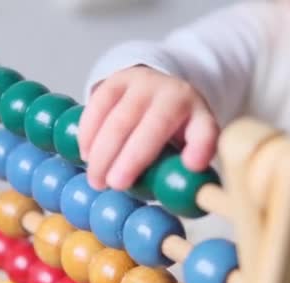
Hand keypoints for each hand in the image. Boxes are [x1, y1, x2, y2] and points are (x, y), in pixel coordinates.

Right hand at [79, 66, 218, 190]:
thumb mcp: (190, 143)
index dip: (201, 147)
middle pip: (154, 126)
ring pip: (121, 117)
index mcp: (198, 113)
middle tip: (114, 186)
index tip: (193, 166)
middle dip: (131, 158)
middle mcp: (173, 93)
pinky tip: (86, 154)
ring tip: (96, 180)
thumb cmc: (173, 128)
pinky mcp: (116, 81)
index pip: (204, 130)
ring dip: (104, 151)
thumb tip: (187, 195)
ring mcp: (143, 83)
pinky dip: (89, 133)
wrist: (158, 88)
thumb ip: (187, 164)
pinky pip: (99, 106)